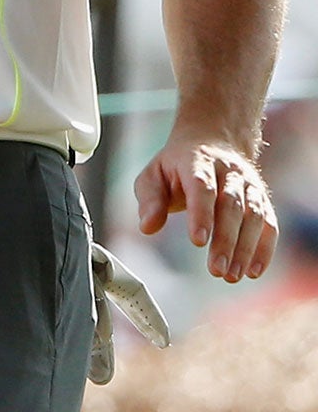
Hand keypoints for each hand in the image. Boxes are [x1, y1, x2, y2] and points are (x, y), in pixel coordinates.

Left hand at [135, 131, 277, 280]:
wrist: (213, 140)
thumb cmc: (177, 165)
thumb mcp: (154, 174)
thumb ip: (150, 200)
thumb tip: (147, 227)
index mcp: (197, 161)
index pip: (202, 187)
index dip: (202, 214)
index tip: (197, 241)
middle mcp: (228, 171)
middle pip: (231, 206)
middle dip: (225, 240)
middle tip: (217, 270)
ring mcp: (249, 185)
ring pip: (253, 216)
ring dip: (245, 249)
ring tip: (232, 275)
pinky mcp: (262, 200)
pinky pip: (269, 225)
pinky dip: (264, 249)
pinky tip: (253, 271)